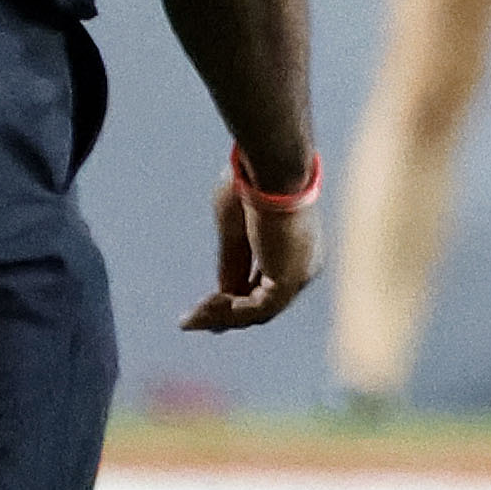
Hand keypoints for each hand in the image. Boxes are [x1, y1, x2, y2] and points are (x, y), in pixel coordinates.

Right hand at [184, 156, 321, 331]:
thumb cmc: (254, 186)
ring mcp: (298, 274)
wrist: (271, 168)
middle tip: (189, 321)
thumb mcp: (236, 232)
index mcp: (292, 251)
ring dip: (220, 317)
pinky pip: (255, 310)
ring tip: (189, 319)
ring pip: (257, 312)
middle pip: (261, 304)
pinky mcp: (290, 279)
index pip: (263, 286)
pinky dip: (228, 314)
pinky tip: (204, 309)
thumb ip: (233, 263)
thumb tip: (223, 292)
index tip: (203, 307)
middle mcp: (301, 266)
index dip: (232, 300)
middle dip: (223, 315)